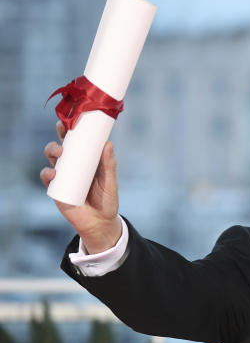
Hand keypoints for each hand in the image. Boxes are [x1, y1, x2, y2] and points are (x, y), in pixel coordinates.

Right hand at [41, 120, 121, 252]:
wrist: (100, 222)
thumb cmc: (106, 199)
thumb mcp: (110, 182)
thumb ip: (109, 165)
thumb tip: (108, 143)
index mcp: (85, 160)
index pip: (76, 142)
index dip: (71, 130)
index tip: (71, 120)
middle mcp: (72, 165)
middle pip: (61, 146)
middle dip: (59, 137)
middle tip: (64, 133)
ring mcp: (62, 176)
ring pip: (51, 159)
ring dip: (52, 151)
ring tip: (60, 153)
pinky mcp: (55, 189)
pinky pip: (47, 178)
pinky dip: (48, 174)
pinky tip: (54, 173)